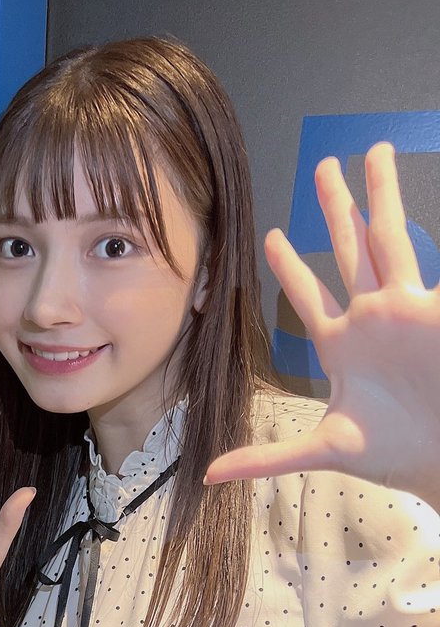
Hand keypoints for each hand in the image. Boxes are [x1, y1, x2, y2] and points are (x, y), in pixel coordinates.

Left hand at [204, 143, 439, 508]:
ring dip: (378, 195)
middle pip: (349, 248)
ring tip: (368, 153)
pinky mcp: (434, 312)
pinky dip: (425, 230)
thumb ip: (263, 457)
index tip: (271, 237)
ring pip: (387, 237)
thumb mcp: (320, 452)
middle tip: (323, 166)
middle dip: (336, 206)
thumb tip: (209, 474)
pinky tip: (412, 194)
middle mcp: (372, 319)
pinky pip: (429, 269)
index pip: (311, 293)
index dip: (290, 266)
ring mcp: (406, 309)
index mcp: (342, 345)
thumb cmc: (392, 455)